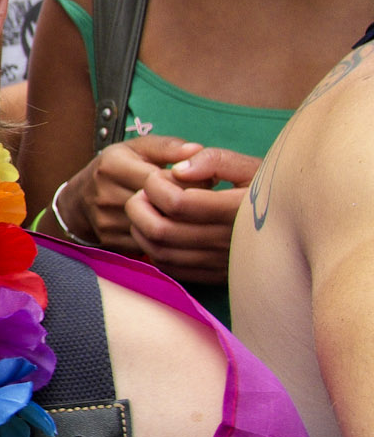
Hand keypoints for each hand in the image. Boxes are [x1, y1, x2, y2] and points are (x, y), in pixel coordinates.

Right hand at [67, 135, 202, 252]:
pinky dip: (164, 237)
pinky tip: (170, 227)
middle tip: (200, 199)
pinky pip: (149, 243)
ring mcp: (107, 221)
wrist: (78, 202)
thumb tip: (197, 150)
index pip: (161, 178)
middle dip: (187, 204)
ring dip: (178, 222)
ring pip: (157, 227)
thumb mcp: (135, 149)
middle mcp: (106, 194)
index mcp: (113, 166)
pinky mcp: (112, 241)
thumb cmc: (115, 170)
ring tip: (187, 212)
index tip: (203, 180)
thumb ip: (167, 147)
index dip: (189, 182)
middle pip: (160, 205)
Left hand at [125, 147, 257, 284]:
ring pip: (160, 252)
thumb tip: (178, 170)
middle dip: (139, 207)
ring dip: (141, 229)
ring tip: (146, 209)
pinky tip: (158, 230)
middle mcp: (227, 241)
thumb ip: (214, 160)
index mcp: (236, 210)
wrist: (296, 224)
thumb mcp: (250, 166)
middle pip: (162, 230)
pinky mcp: (214, 276)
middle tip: (142, 193)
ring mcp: (219, 263)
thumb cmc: (268, 189)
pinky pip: (170, 268)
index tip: (156, 175)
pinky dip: (153, 249)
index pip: (178, 202)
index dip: (155, 186)